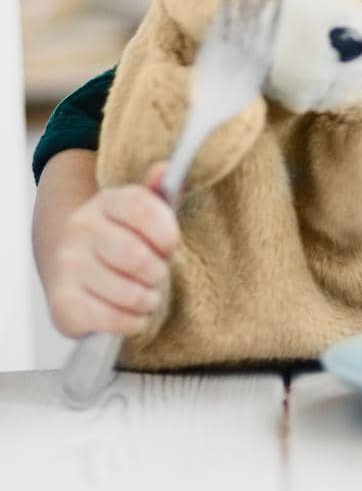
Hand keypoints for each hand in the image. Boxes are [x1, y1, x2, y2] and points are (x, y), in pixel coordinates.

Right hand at [46, 161, 179, 338]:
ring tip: (147, 295)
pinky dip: (132, 321)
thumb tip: (165, 169)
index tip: (170, 245)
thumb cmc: (117, 236)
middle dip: (158, 272)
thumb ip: (158, 193)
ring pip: (128, 293)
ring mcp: (68, 266)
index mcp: (105, 202)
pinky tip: (132, 313)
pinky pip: (112, 319)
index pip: (142, 208)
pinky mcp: (63, 303)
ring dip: (148, 300)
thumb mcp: (139, 211)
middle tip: (157, 275)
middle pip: (137, 257)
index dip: (167, 233)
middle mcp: (81, 229)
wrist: (65, 260)